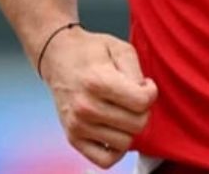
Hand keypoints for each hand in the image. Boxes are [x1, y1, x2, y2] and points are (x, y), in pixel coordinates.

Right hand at [40, 26, 158, 168]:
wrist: (58, 57)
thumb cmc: (92, 52)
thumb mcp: (120, 49)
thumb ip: (137, 72)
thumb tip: (145, 97)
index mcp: (98, 82)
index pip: (142, 102)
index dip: (150, 91)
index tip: (144, 85)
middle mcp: (85, 107)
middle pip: (137, 124)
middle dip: (143, 110)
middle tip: (133, 97)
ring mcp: (77, 125)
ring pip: (125, 142)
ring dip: (130, 128)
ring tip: (123, 111)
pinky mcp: (73, 138)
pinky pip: (105, 160)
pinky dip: (117, 149)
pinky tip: (117, 131)